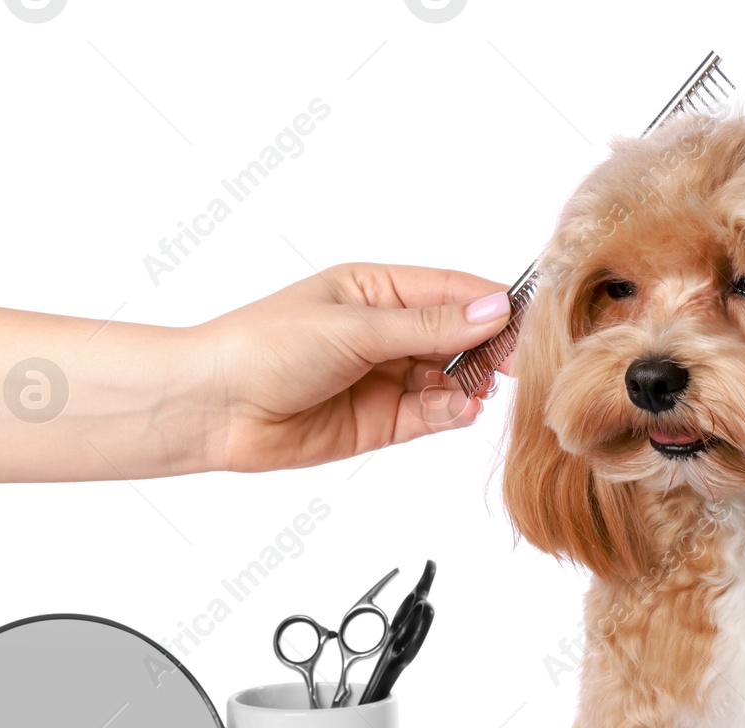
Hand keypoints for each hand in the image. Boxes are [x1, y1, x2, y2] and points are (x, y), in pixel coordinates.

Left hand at [201, 262, 512, 471]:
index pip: (453, 291)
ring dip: (467, 386)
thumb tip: (493, 311)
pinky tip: (456, 411)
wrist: (215, 406)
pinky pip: (431, 415)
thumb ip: (429, 326)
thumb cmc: (267, 346)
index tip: (529, 319)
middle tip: (513, 364)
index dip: (492, 304)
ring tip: (474, 392)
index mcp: (377, 290)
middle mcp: (386, 332)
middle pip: (458, 337)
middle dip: (487, 350)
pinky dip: (448, 414)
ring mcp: (386, 378)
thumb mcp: (355, 326)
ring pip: (449, 380)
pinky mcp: (381, 422)